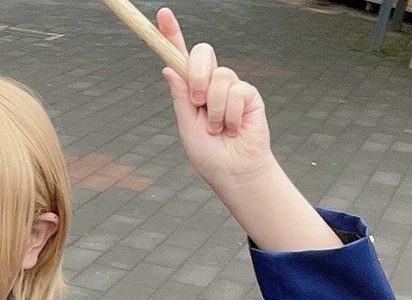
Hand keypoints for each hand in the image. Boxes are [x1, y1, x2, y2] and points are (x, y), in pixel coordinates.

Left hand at [157, 8, 272, 190]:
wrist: (233, 171)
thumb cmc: (209, 154)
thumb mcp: (187, 126)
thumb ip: (180, 97)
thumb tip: (168, 68)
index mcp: (190, 89)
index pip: (181, 57)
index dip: (172, 35)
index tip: (162, 15)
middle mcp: (210, 83)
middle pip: (202, 53)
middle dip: (197, 74)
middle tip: (197, 101)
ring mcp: (230, 87)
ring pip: (219, 78)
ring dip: (215, 109)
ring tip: (218, 130)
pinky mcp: (249, 95)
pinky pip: (237, 93)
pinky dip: (230, 116)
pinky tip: (233, 129)